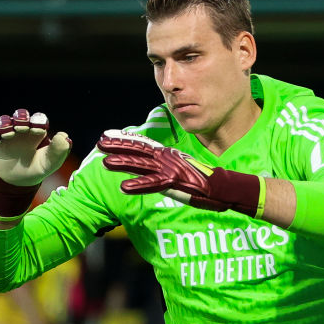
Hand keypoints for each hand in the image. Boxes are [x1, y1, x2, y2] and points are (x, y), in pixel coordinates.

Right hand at [0, 109, 70, 186]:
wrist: (18, 183)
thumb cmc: (37, 168)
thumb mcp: (50, 163)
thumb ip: (59, 151)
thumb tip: (64, 136)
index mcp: (37, 131)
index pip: (38, 119)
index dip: (38, 121)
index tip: (38, 130)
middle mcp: (21, 129)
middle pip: (20, 115)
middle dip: (21, 118)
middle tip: (22, 127)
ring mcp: (6, 134)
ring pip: (3, 121)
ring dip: (5, 124)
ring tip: (8, 133)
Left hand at [97, 130, 263, 217]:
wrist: (224, 186)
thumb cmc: (203, 179)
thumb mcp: (181, 168)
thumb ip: (165, 166)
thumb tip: (152, 166)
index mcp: (167, 154)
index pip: (142, 144)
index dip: (124, 139)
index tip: (107, 136)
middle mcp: (167, 159)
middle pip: (138, 150)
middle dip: (118, 146)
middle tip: (99, 143)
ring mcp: (170, 170)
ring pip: (142, 165)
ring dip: (123, 163)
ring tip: (104, 163)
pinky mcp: (175, 183)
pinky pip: (154, 185)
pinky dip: (139, 186)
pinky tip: (124, 187)